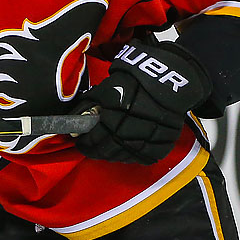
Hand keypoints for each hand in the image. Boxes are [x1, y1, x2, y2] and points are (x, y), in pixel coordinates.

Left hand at [74, 40, 210, 163]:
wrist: (164, 82)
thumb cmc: (129, 83)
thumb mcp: (105, 88)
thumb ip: (89, 106)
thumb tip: (75, 122)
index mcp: (118, 106)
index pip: (97, 133)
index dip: (86, 142)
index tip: (80, 142)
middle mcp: (135, 121)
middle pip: (111, 146)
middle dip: (96, 150)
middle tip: (89, 149)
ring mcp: (152, 134)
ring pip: (126, 154)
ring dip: (112, 155)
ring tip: (104, 152)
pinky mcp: (164, 142)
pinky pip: (144, 157)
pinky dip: (131, 157)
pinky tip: (122, 153)